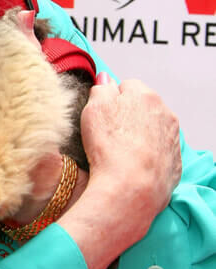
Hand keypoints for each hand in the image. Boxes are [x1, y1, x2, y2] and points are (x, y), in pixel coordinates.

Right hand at [60, 76, 181, 268]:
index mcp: (145, 96)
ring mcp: (172, 138)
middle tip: (108, 135)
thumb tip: (106, 81)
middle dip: (127, 116)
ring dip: (138, 135)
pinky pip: (158, 152)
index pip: (126, 86)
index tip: (101, 115)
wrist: (132, 187)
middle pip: (142, 107)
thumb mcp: (93, 109)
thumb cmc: (110, 147)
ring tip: (119, 153)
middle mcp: (164, 113)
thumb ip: (101, 90)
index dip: (111, 100)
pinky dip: (146, 156)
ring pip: (152, 129)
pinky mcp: (174, 162)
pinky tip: (131, 166)